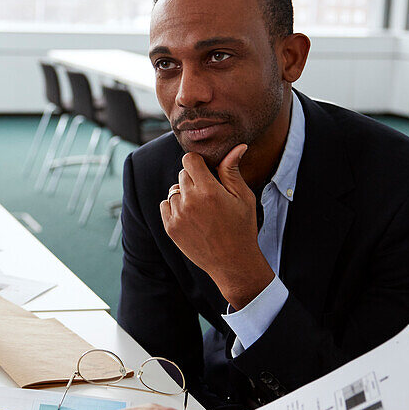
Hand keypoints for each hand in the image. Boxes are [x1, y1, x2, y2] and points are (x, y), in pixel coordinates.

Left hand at [160, 145, 273, 308]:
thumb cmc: (242, 228)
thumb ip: (233, 171)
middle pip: (182, 175)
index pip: (189, 160)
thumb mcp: (243, 197)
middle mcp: (190, 201)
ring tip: (201, 210)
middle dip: (194, 180)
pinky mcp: (170, 227)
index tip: (205, 171)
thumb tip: (238, 147)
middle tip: (209, 196)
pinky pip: (165, 205)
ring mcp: (177, 215)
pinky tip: (191, 217)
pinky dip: (175, 208)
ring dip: (184, 195)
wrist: (232, 262)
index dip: (198, 163)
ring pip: (174, 190)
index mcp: (208, 190)